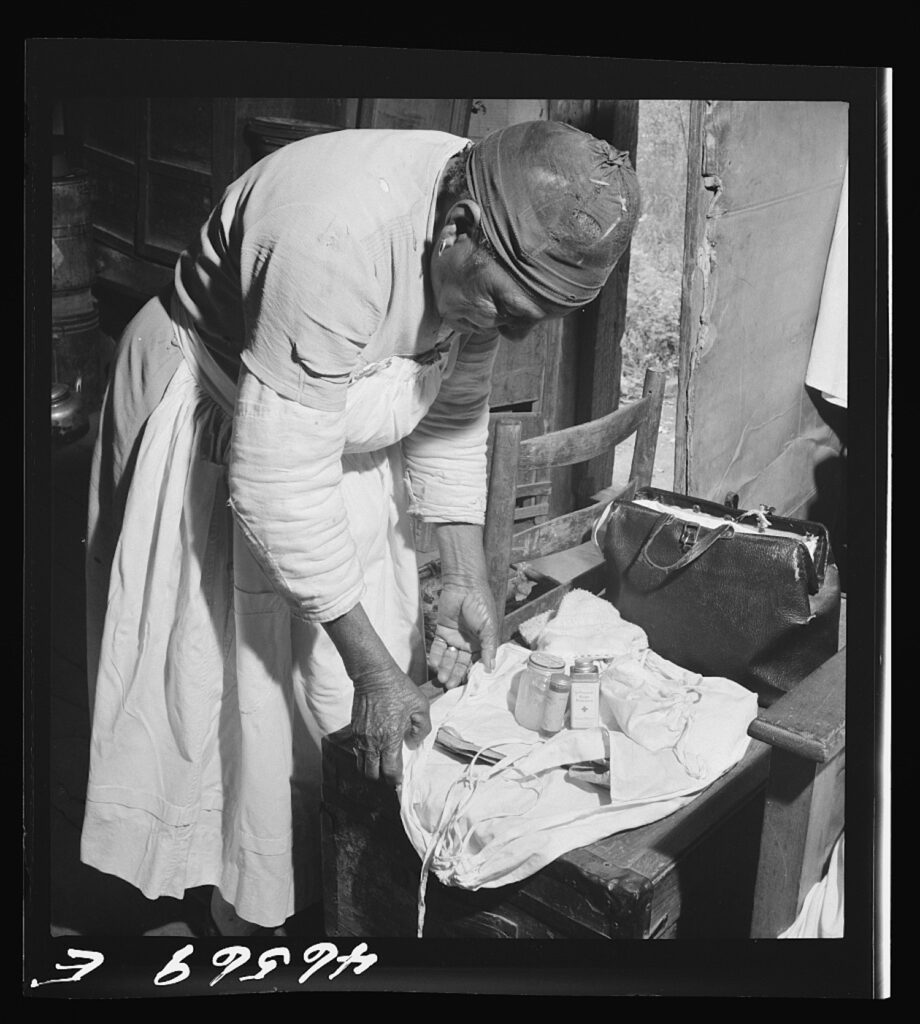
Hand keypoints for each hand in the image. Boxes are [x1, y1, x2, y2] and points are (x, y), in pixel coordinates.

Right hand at [351, 668, 430, 785]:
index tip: (401, 780)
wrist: (374, 675)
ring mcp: (361, 737)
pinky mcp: (354, 730)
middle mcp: (372, 741)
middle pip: (372, 775)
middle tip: (391, 775)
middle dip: (382, 779)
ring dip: (371, 769)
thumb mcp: (421, 706)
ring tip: (382, 765)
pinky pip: (358, 752)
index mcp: (390, 738)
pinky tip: (375, 750)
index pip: (390, 772)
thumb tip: (412, 744)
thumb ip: (421, 730)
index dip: (396, 780)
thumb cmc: (399, 689)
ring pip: (361, 766)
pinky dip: (365, 757)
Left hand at [428, 576, 497, 688]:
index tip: (466, 686)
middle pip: (460, 662)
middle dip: (454, 674)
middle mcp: (467, 642)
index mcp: (481, 643)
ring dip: (445, 668)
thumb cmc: (481, 604)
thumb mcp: (489, 627)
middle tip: (448, 685)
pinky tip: (435, 664)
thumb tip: (491, 668)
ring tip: (441, 678)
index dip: (470, 673)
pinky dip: (436, 656)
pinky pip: (438, 646)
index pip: (475, 662)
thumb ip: (488, 647)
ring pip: (448, 657)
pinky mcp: (442, 631)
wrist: (464, 585)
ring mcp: (454, 637)